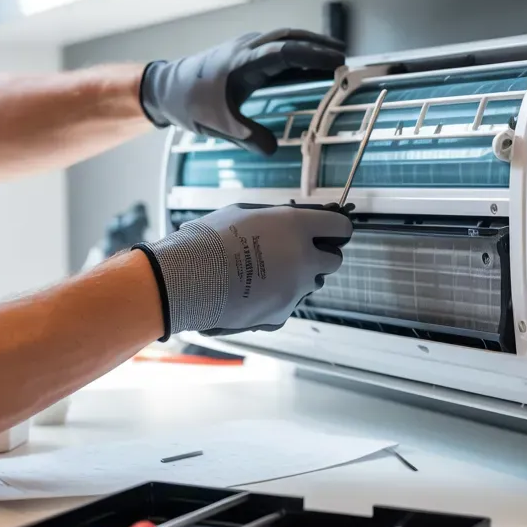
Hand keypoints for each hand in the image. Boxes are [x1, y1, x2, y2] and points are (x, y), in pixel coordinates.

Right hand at [133, 204, 351, 338]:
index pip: (341, 228)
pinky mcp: (282, 313)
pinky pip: (289, 304)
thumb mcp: (244, 214)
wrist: (186, 279)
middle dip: (320, 257)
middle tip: (298, 254)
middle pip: (333, 261)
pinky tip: (254, 292)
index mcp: (297, 227)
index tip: (331, 232)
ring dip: (297, 278)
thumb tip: (293, 222)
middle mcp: (304, 258)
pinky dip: (278, 299)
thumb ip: (277, 219)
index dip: (336, 229)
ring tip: (265, 274)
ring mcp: (295, 289)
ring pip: (310, 284)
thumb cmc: (209, 241)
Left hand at [139, 30, 346, 154]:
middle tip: (344, 55)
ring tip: (335, 54)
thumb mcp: (219, 126)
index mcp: (241, 63)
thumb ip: (248, 138)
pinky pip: (277, 46)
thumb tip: (273, 149)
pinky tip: (310, 61)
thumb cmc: (191, 105)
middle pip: (289, 37)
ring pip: (284, 37)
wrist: (165, 88)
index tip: (336, 61)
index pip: (284, 52)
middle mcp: (246, 48)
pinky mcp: (246, 52)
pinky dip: (297, 50)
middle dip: (318, 44)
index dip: (312, 56)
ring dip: (310, 44)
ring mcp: (246, 47)